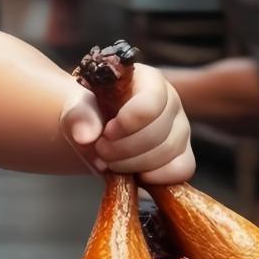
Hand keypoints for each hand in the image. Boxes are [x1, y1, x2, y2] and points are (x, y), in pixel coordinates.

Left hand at [59, 66, 194, 185]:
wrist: (93, 132)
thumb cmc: (88, 114)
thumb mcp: (75, 109)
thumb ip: (78, 116)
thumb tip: (86, 136)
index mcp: (148, 80)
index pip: (151, 102)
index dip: (127, 123)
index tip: (105, 132)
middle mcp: (171, 102)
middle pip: (159, 132)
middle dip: (122, 149)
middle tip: (100, 149)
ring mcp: (180, 129)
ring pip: (168, 153)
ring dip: (132, 165)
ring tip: (110, 161)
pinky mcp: (182, 155)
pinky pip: (181, 170)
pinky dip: (154, 178)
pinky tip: (133, 174)